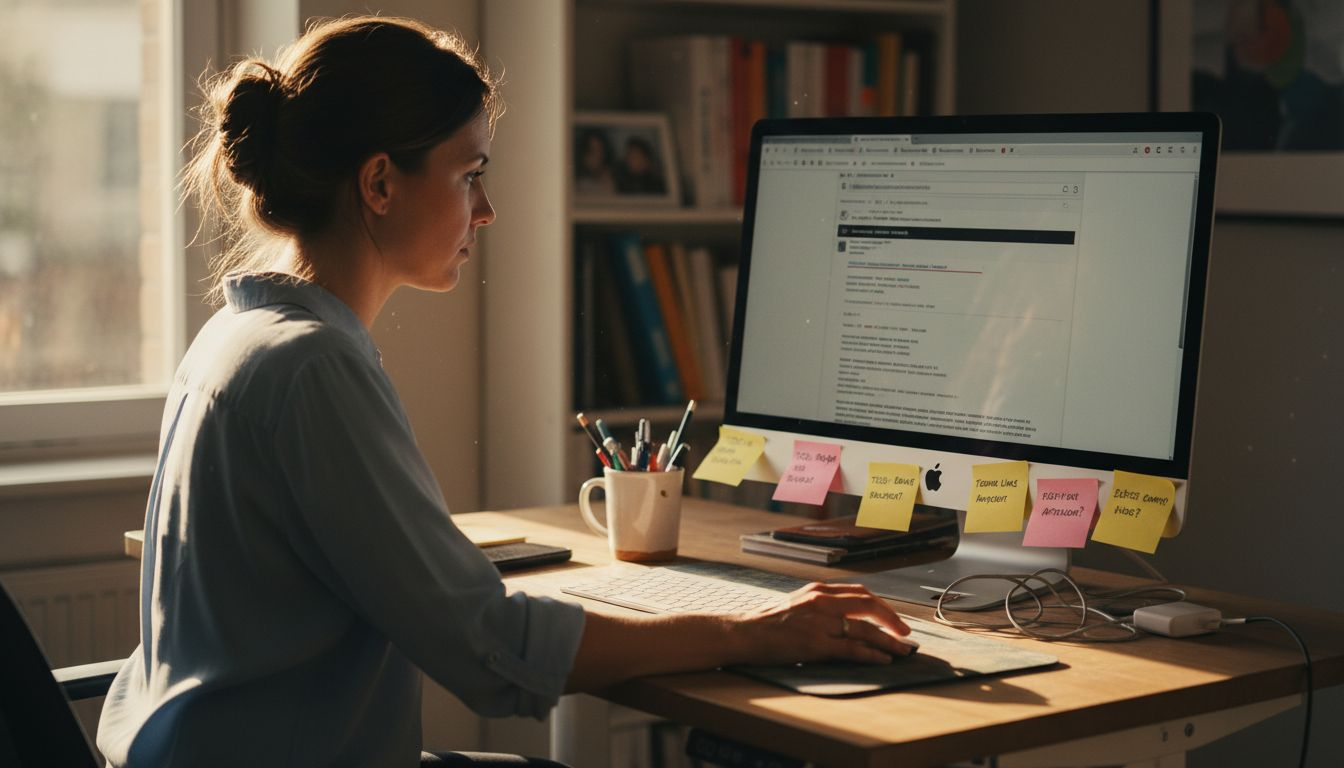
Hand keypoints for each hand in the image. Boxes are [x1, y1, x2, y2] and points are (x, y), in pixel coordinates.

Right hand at [736, 582, 917, 664]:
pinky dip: (871, 654)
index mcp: (818, 590)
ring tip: (902, 650)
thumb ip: (818, 605)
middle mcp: (822, 601)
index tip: (892, 616)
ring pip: (864, 628)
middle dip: (892, 619)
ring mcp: (820, 622)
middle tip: (906, 633)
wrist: (743, 633)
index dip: (881, 605)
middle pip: (868, 605)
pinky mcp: (816, 643)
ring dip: (888, 640)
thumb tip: (841, 615)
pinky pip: (851, 648)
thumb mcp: (795, 603)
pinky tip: (883, 659)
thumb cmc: (766, 622)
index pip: (859, 592)